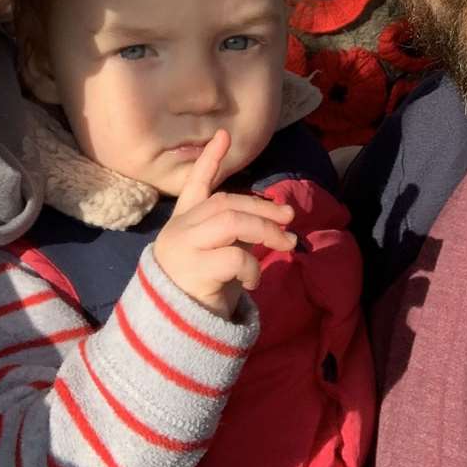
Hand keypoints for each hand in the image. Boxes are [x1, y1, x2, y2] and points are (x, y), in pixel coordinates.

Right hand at [152, 129, 295, 319]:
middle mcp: (180, 230)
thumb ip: (234, 233)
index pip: (195, 183)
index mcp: (183, 221)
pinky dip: (253, 265)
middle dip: (263, 209)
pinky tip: (255, 278)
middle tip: (290, 219)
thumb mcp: (218, 255)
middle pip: (226, 203)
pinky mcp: (194, 270)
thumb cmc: (200, 290)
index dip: (209, 159)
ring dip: (266, 231)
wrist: (175, 331)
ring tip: (288, 244)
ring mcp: (184, 248)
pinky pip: (234, 256)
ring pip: (231, 221)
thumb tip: (276, 220)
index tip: (223, 135)